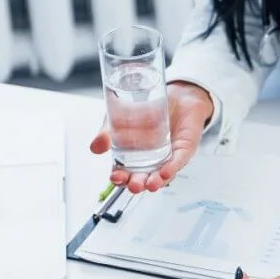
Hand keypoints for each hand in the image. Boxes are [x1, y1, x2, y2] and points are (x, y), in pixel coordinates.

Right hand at [90, 82, 214, 193]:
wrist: (174, 93)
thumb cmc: (147, 110)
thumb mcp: (120, 119)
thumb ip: (107, 133)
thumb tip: (95, 147)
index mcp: (135, 158)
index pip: (126, 174)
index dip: (121, 179)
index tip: (115, 177)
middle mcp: (152, 161)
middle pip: (144, 179)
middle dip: (138, 184)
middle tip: (132, 185)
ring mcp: (169, 157)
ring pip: (163, 175)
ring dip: (156, 182)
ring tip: (149, 185)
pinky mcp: (184, 148)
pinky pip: (179, 161)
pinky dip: (172, 167)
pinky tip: (165, 172)